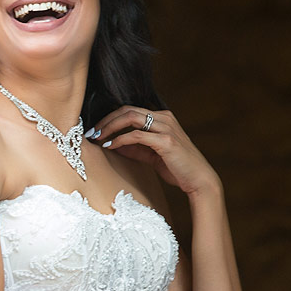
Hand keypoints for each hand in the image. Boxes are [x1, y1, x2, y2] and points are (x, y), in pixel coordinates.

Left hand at [90, 107, 218, 196]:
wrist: (199, 180)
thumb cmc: (177, 168)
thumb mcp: (152, 156)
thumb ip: (134, 148)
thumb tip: (112, 144)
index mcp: (162, 118)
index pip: (130, 110)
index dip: (110, 118)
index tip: (96, 130)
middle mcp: (165, 118)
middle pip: (127, 110)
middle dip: (106, 120)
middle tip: (92, 132)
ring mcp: (166, 127)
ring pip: (131, 117)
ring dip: (110, 127)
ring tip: (97, 137)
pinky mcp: (166, 140)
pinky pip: (137, 135)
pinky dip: (120, 139)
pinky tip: (110, 146)